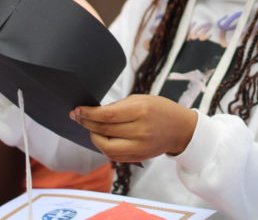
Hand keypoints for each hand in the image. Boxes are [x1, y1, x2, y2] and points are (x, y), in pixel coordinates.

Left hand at [71, 94, 197, 162]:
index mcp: (141, 111)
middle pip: (104, 130)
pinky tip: (102, 138)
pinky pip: (114, 156)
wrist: (180, 129)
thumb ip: (118, 107)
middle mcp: (140, 131)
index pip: (106, 115)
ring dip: (93, 137)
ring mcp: (139, 147)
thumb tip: (94, 112)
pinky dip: (104, 147)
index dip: (88, 114)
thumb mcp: (141, 99)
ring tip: (91, 128)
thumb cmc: (160, 110)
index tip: (77, 110)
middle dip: (86, 123)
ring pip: (106, 147)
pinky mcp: (138, 158)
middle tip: (76, 116)